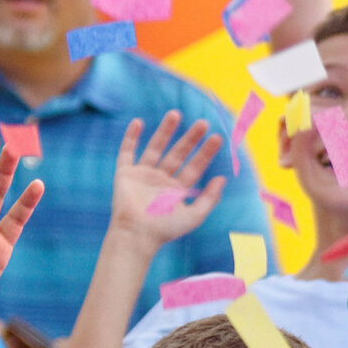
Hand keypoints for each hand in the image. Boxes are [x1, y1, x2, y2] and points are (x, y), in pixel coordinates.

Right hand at [107, 111, 226, 249]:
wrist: (137, 234)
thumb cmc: (165, 229)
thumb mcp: (194, 216)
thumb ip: (210, 198)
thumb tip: (223, 178)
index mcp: (176, 190)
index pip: (194, 167)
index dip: (205, 153)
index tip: (216, 138)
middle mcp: (160, 180)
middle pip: (178, 154)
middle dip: (190, 138)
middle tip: (202, 123)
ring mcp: (143, 175)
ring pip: (155, 147)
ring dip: (165, 131)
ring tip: (175, 114)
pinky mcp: (125, 174)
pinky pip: (127, 152)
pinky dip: (131, 137)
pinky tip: (138, 123)